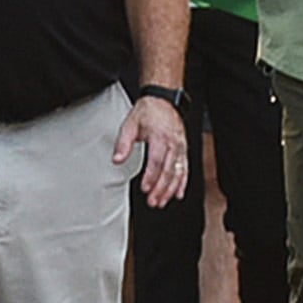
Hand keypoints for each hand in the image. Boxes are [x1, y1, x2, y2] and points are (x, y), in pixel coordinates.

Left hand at [117, 93, 190, 207]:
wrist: (164, 100)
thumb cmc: (148, 112)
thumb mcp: (130, 124)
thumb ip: (123, 144)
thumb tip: (117, 160)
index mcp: (160, 136)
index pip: (157, 161)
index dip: (151, 177)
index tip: (144, 189)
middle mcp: (173, 143)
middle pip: (169, 170)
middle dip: (161, 188)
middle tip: (153, 202)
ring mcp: (181, 147)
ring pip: (178, 172)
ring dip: (171, 189)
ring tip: (162, 201)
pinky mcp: (184, 150)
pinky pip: (185, 168)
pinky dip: (183, 182)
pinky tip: (178, 193)